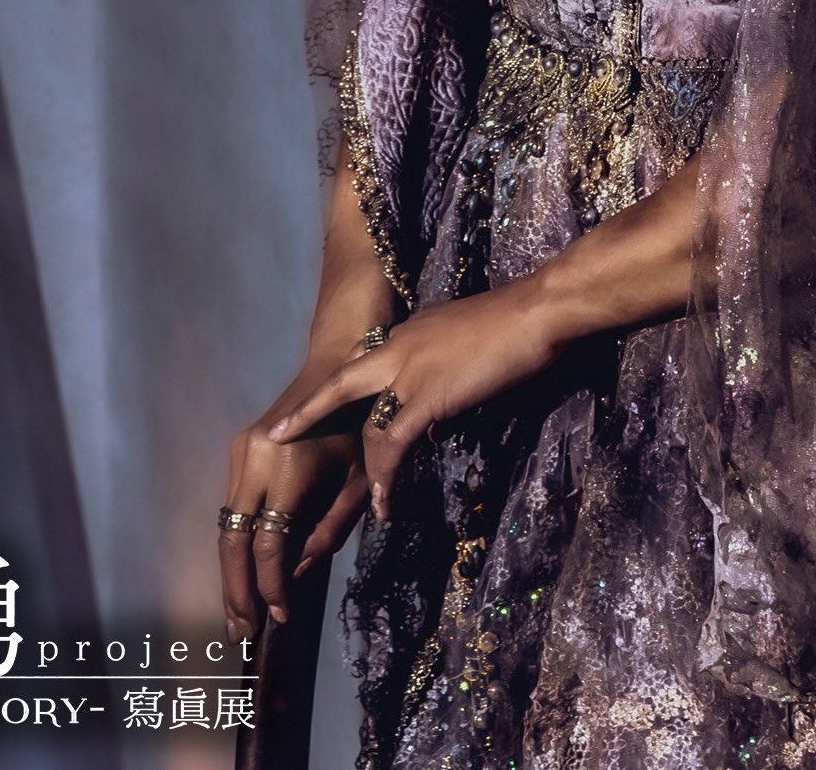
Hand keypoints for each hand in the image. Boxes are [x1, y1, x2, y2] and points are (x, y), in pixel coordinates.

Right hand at [220, 362, 369, 634]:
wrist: (335, 362)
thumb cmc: (359, 422)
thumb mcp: (358, 478)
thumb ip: (330, 528)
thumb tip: (299, 572)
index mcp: (289, 469)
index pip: (269, 544)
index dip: (272, 585)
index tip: (281, 616)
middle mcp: (255, 461)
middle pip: (233, 540)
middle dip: (236, 589)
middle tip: (242, 631)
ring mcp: (241, 453)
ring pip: (225, 526)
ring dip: (230, 572)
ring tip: (237, 613)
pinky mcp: (238, 450)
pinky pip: (231, 507)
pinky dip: (235, 544)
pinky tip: (242, 572)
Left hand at [274, 286, 561, 521]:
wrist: (536, 311)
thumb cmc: (514, 319)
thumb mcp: (464, 333)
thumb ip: (440, 356)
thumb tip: (439, 381)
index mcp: (408, 332)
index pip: (363, 363)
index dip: (343, 389)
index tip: (320, 404)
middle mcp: (398, 348)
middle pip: (341, 384)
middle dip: (309, 412)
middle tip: (279, 435)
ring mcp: (408, 371)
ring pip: (368, 426)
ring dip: (366, 471)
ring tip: (370, 504)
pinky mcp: (426, 397)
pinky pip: (393, 444)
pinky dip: (385, 476)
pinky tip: (385, 501)